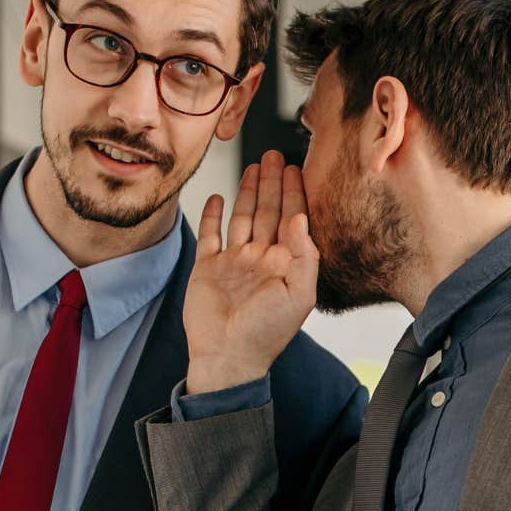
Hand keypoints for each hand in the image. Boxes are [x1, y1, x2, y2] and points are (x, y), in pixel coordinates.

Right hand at [182, 150, 317, 394]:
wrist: (227, 356)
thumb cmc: (265, 333)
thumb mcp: (298, 296)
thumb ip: (304, 256)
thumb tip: (300, 218)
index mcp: (283, 264)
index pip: (292, 219)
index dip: (295, 193)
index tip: (297, 168)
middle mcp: (259, 259)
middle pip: (268, 211)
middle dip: (273, 183)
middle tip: (276, 155)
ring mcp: (233, 262)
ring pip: (242, 217)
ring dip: (248, 191)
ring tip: (255, 166)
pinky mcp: (207, 268)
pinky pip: (210, 234)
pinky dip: (212, 214)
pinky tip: (216, 196)